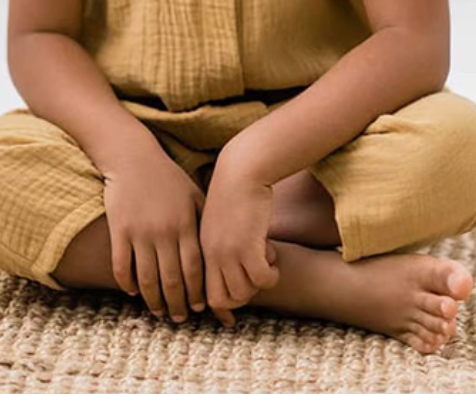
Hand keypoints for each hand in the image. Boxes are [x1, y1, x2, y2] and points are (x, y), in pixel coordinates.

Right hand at [101, 147, 209, 323]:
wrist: (132, 157)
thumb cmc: (167, 176)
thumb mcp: (192, 194)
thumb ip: (203, 220)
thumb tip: (217, 248)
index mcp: (184, 223)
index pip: (194, 268)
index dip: (197, 291)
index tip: (199, 308)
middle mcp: (163, 231)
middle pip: (171, 278)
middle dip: (177, 303)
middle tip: (179, 318)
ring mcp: (139, 232)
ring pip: (146, 278)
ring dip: (153, 300)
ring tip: (158, 311)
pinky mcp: (118, 230)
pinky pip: (122, 265)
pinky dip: (127, 283)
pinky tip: (133, 292)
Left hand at [198, 156, 279, 320]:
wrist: (242, 168)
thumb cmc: (235, 191)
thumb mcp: (220, 220)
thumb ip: (220, 242)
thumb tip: (231, 262)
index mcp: (201, 249)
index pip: (203, 292)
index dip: (221, 303)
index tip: (234, 306)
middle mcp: (211, 254)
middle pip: (221, 299)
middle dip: (240, 297)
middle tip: (254, 279)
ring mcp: (228, 252)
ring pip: (242, 293)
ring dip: (257, 286)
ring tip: (265, 266)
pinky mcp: (247, 245)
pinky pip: (261, 279)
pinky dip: (270, 277)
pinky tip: (273, 261)